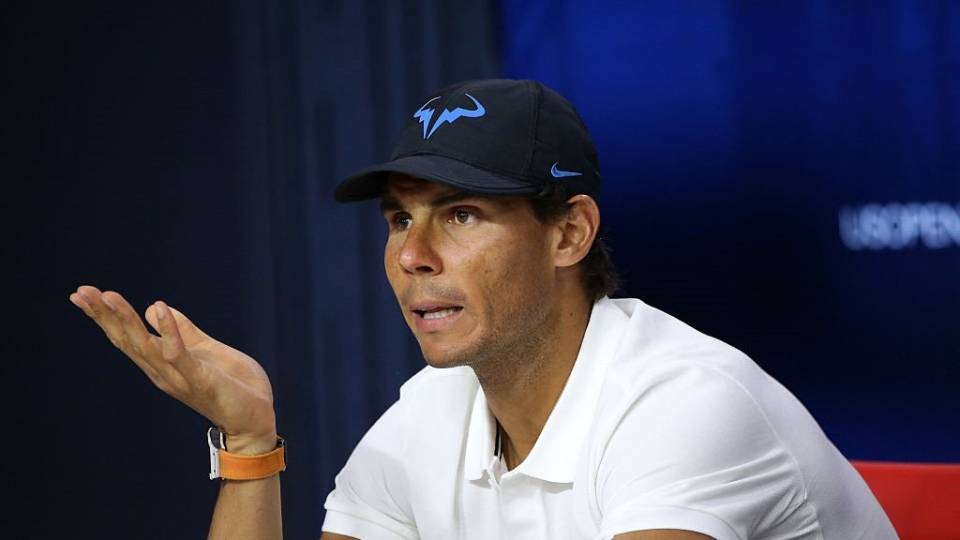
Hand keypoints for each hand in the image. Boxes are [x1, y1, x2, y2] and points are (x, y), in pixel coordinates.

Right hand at [69, 285, 276, 453]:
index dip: (105, 316)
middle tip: (81, 291)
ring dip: (126, 320)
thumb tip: (155, 307)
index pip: (128, 337)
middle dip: (104, 315)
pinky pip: (179, 354)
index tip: (83, 293)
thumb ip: (184, 331)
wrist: (256, 419)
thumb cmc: (234, 386)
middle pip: (127, 340)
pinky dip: (168, 330)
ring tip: (109, 296)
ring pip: (146, 346)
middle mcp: (164, 372)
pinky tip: (157, 308)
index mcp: (164, 363)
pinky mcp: (201, 380)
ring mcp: (180, 377)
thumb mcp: (206, 349)